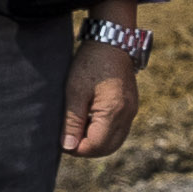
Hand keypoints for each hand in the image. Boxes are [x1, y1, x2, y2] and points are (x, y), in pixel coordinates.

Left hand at [59, 41, 141, 160]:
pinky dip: (103, 133)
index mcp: (114, 112)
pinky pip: (119, 130)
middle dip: (86, 149)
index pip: (95, 146)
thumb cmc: (90, 64)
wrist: (111, 42)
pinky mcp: (131, 107)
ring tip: (77, 129)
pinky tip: (89, 121)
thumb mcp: (74, 91)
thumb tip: (68, 147)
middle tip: (67, 139)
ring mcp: (132, 111)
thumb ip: (72, 121)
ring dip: (95, 142)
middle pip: (107, 148)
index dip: (76, 149)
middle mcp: (128, 115)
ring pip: (114, 141)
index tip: (61, 141)